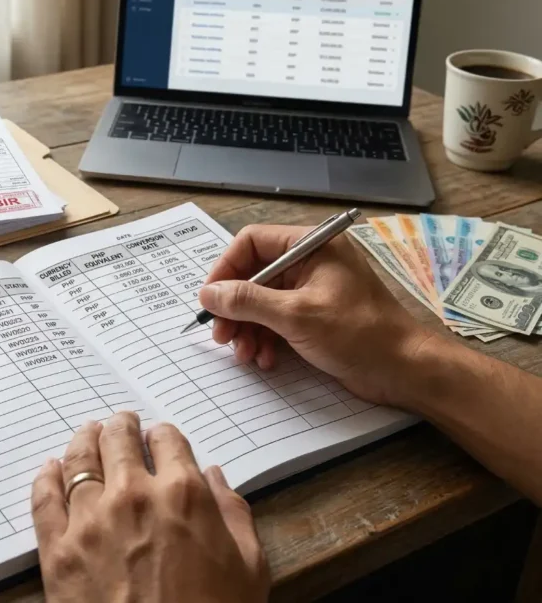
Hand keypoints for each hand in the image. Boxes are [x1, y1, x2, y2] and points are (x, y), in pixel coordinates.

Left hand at [31, 412, 268, 602]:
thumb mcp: (249, 568)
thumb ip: (233, 513)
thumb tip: (214, 476)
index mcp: (183, 495)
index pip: (168, 439)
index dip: (163, 436)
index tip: (159, 440)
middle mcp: (133, 495)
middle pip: (118, 439)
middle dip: (121, 427)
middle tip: (120, 424)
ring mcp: (90, 520)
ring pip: (79, 459)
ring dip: (84, 440)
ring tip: (87, 433)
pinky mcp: (58, 549)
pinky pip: (45, 498)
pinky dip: (46, 477)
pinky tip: (50, 469)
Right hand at [199, 224, 433, 405]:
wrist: (405, 370)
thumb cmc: (359, 334)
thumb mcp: (296, 315)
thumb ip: (247, 301)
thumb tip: (208, 294)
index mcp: (312, 246)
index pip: (252, 243)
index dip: (226, 270)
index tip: (210, 299)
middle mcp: (311, 262)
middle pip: (254, 275)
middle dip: (235, 308)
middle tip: (222, 335)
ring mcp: (313, 290)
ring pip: (262, 302)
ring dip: (248, 329)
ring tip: (245, 354)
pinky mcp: (315, 317)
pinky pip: (277, 321)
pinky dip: (266, 339)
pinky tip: (266, 359)